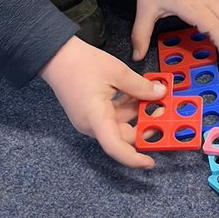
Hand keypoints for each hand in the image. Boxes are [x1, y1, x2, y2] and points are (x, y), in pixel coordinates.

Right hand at [40, 35, 166, 168]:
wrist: (56, 56)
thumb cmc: (82, 63)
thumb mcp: (117, 72)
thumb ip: (140, 86)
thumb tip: (160, 94)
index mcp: (95, 118)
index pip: (115, 147)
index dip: (133, 158)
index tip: (150, 162)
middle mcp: (91, 124)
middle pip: (122, 134)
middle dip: (143, 125)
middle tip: (162, 110)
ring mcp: (89, 119)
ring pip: (119, 123)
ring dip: (136, 112)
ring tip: (151, 95)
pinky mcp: (90, 112)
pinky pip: (113, 115)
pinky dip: (126, 106)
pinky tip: (136, 92)